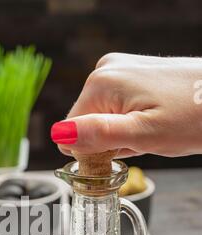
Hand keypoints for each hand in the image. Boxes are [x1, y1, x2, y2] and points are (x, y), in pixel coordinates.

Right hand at [51, 53, 201, 157]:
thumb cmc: (195, 116)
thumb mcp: (145, 134)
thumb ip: (99, 134)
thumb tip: (59, 135)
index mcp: (101, 83)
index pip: (70, 134)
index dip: (93, 152)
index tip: (122, 152)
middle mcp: (105, 70)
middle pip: (86, 125)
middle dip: (111, 142)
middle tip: (143, 140)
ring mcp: (120, 70)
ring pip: (102, 119)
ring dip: (124, 134)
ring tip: (152, 129)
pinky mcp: (133, 75)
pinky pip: (118, 109)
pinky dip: (133, 123)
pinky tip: (153, 121)